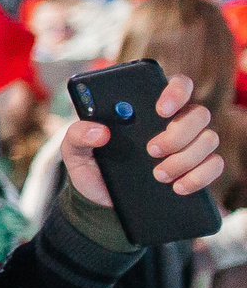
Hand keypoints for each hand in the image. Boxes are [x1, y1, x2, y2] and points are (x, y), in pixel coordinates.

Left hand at [61, 70, 223, 206]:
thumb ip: (77, 135)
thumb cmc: (91, 166)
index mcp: (148, 109)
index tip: (161, 109)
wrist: (101, 202)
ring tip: (158, 175)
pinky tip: (178, 186)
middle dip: (178, 133)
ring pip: (208, 139)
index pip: (176, 85)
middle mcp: (175, 122)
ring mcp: (190, 145)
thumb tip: (99, 131)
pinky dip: (199, 176)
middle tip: (152, 150)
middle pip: (198, 114)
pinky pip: (215, 165)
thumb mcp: (74, 151)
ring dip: (185, 158)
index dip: (176, 91)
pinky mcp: (198, 168)